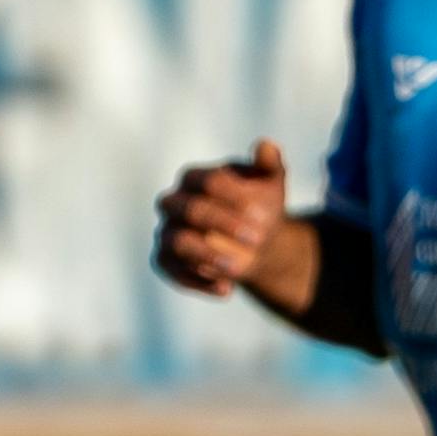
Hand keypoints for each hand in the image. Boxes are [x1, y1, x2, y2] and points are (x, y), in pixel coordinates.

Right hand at [154, 141, 290, 295]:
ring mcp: (167, 231)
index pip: (208, 182)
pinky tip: (226, 289)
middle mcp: (174, 202)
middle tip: (258, 239)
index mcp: (195, 178)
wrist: (254, 243)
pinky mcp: (165, 258)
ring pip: (176, 242)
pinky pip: (170, 269)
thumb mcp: (271, 185)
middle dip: (223, 224)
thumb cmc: (259, 208)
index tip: (263, 216)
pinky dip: (196, 281)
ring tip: (238, 269)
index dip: (234, 199)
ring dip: (207, 256)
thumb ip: (269, 166)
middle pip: (190, 210)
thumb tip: (267, 146)